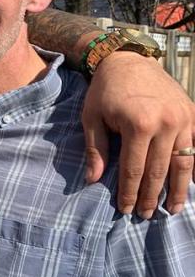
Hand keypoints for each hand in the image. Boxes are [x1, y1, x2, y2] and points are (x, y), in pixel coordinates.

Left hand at [83, 52, 194, 217]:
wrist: (128, 60)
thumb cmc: (104, 91)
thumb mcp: (91, 118)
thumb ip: (96, 150)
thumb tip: (93, 180)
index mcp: (138, 124)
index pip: (135, 169)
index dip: (131, 193)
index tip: (127, 210)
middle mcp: (166, 122)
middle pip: (160, 170)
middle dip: (153, 196)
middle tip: (148, 216)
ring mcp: (183, 118)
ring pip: (184, 161)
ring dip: (180, 188)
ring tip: (175, 209)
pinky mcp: (192, 113)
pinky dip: (194, 165)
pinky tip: (191, 183)